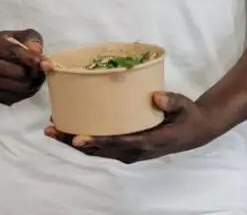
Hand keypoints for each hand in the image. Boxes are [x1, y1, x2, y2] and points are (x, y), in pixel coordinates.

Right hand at [0, 29, 45, 105]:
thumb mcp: (10, 35)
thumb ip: (28, 38)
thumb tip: (40, 52)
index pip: (12, 52)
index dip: (30, 57)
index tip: (42, 60)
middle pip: (18, 73)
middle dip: (34, 72)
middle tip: (42, 69)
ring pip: (18, 88)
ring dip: (33, 84)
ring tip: (38, 77)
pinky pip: (14, 98)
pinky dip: (25, 93)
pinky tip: (28, 85)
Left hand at [45, 91, 216, 163]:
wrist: (195, 131)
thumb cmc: (187, 116)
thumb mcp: (184, 106)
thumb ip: (171, 101)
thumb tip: (156, 97)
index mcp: (148, 142)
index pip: (119, 143)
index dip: (98, 141)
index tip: (78, 138)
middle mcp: (135, 150)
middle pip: (99, 149)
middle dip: (74, 141)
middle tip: (51, 130)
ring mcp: (129, 151)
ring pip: (97, 150)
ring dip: (74, 140)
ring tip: (53, 128)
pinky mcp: (126, 147)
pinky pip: (102, 145)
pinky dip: (85, 138)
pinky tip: (71, 127)